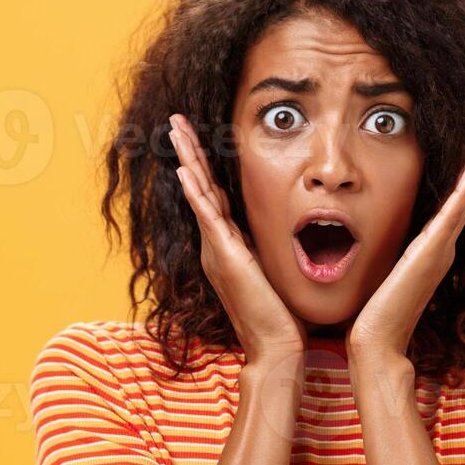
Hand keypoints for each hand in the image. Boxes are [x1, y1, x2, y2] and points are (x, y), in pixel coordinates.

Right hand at [168, 113, 306, 364]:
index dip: (205, 165)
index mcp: (228, 245)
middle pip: (199, 186)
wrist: (276, 345)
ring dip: (187, 159)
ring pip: (198, 194)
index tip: (198, 137)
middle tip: (177, 120)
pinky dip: (195, 192)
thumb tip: (289, 231)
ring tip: (176, 130)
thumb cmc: (281, 313)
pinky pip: (207, 218)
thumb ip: (270, 249)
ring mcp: (217, 250)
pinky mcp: (226, 258)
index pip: (213, 195)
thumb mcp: (274, 269)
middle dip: (189, 151)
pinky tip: (185, 170)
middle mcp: (216, 244)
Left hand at [348, 126, 464, 366]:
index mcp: (430, 248)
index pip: (451, 200)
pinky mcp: (432, 254)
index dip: (461, 169)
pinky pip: (454, 215)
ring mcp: (440, 249)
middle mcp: (441, 246)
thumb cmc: (373, 312)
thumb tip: (369, 234)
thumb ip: (384, 251)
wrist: (375, 340)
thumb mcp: (381, 270)